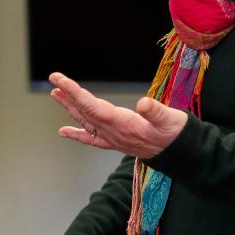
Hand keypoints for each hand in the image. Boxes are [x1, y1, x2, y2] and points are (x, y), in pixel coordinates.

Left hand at [49, 72, 187, 158]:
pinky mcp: (118, 141)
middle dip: (69, 96)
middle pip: (85, 112)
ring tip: (56, 95)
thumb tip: (143, 103)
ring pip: (86, 121)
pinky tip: (65, 131)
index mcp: (123, 123)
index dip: (75, 93)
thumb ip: (156, 112)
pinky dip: (78, 133)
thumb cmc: (176, 133)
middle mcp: (114, 132)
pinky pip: (93, 138)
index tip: (60, 81)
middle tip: (54, 81)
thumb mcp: (170, 119)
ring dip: (70, 108)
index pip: (93, 106)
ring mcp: (114, 138)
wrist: (180, 153)